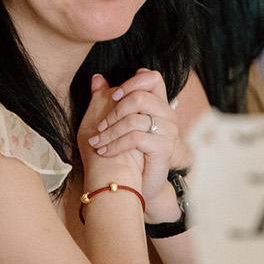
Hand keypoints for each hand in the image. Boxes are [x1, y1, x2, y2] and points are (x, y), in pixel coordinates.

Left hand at [84, 69, 177, 214]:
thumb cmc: (123, 154)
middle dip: (114, 112)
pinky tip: (104, 151)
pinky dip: (115, 144)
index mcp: (157, 104)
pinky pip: (135, 138)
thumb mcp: (112, 123)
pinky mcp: (163, 147)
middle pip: (140, 97)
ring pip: (134, 119)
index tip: (113, 97)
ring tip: (97, 142)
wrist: (133, 186)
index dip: (132, 82)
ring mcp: (167, 131)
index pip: (153, 78)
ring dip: (110, 132)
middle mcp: (166, 115)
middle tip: (100, 127)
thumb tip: (97, 78)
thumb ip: (106, 98)